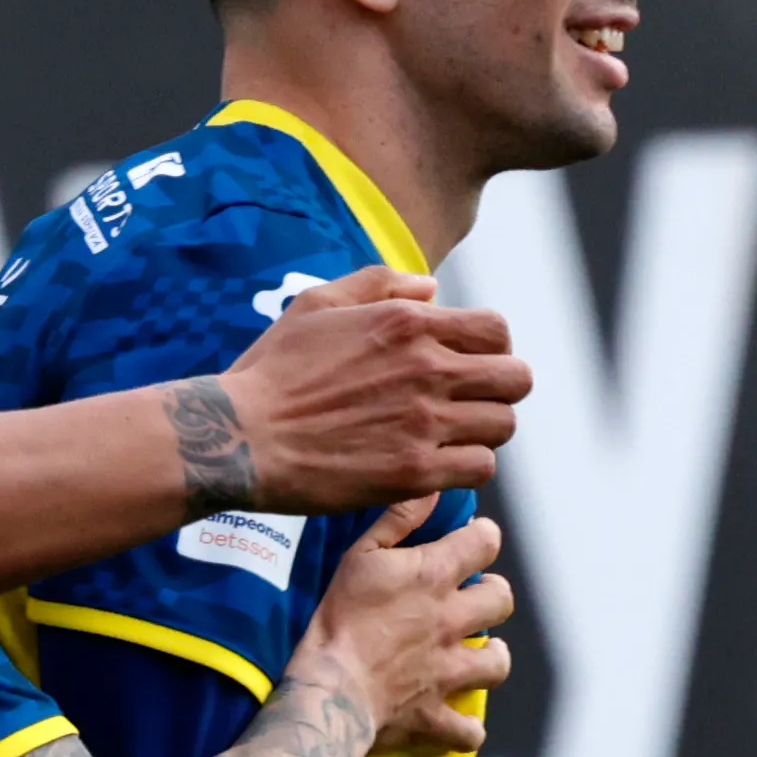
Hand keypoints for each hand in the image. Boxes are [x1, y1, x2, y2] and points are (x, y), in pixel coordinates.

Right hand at [206, 266, 528, 516]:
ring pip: (502, 425)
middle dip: (499, 388)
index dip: (491, 348)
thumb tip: (431, 289)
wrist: (241, 436)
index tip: (467, 364)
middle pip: (516, 378)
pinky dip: (467, 466)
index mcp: (407, 323)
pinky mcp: (414, 472)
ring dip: (483, 430)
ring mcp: (424, 423)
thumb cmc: (273, 371)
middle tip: (468, 402)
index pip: (497, 331)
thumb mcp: (317, 304)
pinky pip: (479, 468)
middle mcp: (426, 369)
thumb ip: (379, 284)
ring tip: (450, 435)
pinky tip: (438, 463)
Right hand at [290, 499, 514, 754]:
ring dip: (491, 657)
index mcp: (435, 577)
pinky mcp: (437, 714)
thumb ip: (398, 520)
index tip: (472, 540)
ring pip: (498, 663)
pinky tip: (458, 721)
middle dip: (494, 593)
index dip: (483, 536)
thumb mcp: (359, 556)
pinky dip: (466, 728)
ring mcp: (450, 672)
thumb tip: (431, 489)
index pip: (485, 542)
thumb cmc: (338, 618)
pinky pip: (468, 731)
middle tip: (474, 595)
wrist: (330, 689)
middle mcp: (453, 622)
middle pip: (502, 599)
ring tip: (477, 654)